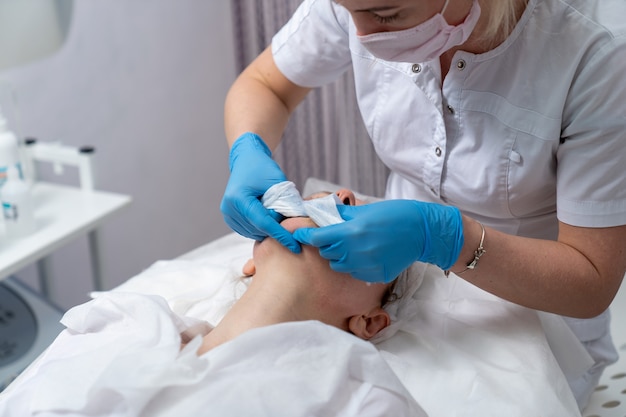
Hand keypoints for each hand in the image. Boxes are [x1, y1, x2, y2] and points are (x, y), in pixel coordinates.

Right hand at [220, 133, 299, 252]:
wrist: (246, 160)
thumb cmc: (262, 167)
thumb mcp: (277, 182)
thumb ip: (284, 203)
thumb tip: (293, 225)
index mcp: (239, 198)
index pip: (263, 223)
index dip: (280, 235)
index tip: (294, 246)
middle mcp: (229, 208)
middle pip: (258, 229)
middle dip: (275, 228)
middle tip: (287, 216)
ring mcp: (227, 214)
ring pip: (254, 233)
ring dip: (268, 228)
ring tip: (274, 212)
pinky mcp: (229, 218)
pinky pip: (249, 231)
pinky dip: (260, 228)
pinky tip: (266, 216)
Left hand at [292, 200, 463, 282]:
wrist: (421, 231)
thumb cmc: (391, 215)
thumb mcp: (362, 210)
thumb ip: (337, 216)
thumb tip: (314, 214)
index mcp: (351, 231)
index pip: (317, 238)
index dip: (304, 235)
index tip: (297, 234)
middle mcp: (356, 251)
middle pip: (326, 252)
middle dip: (326, 244)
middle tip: (337, 235)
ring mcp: (366, 266)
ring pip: (339, 265)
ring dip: (340, 256)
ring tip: (354, 245)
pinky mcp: (375, 276)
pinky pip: (355, 272)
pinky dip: (355, 265)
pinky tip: (367, 254)